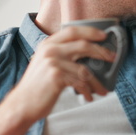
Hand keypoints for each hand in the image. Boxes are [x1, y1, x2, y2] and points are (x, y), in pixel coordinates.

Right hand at [0, 26, 114, 134]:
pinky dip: (87, 90)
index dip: (90, 31)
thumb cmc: (38, 85)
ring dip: (96, 81)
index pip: (72, 30)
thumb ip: (61, 54)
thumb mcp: (46, 62)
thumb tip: (88, 53)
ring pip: (84, 69)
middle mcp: (50, 50)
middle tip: (112, 58)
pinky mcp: (57, 76)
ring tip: (102, 89)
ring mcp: (53, 62)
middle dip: (101, 51)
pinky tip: (89, 96)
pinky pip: (80, 82)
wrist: (22, 103)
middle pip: (83, 45)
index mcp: (48, 43)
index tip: (104, 36)